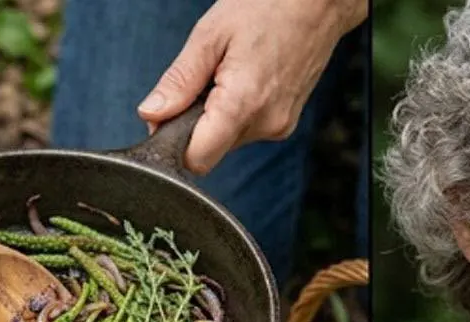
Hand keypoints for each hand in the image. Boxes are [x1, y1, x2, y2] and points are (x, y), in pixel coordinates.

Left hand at [137, 0, 365, 174]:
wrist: (318, 1)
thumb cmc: (268, 5)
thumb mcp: (210, 35)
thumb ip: (179, 81)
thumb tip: (151, 115)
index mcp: (242, 104)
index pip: (197, 159)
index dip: (174, 142)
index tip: (168, 116)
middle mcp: (264, 124)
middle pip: (211, 151)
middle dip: (195, 125)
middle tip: (202, 80)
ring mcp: (278, 127)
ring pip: (228, 141)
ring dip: (217, 117)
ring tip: (229, 73)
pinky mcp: (285, 124)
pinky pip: (247, 130)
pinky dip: (237, 112)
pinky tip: (246, 79)